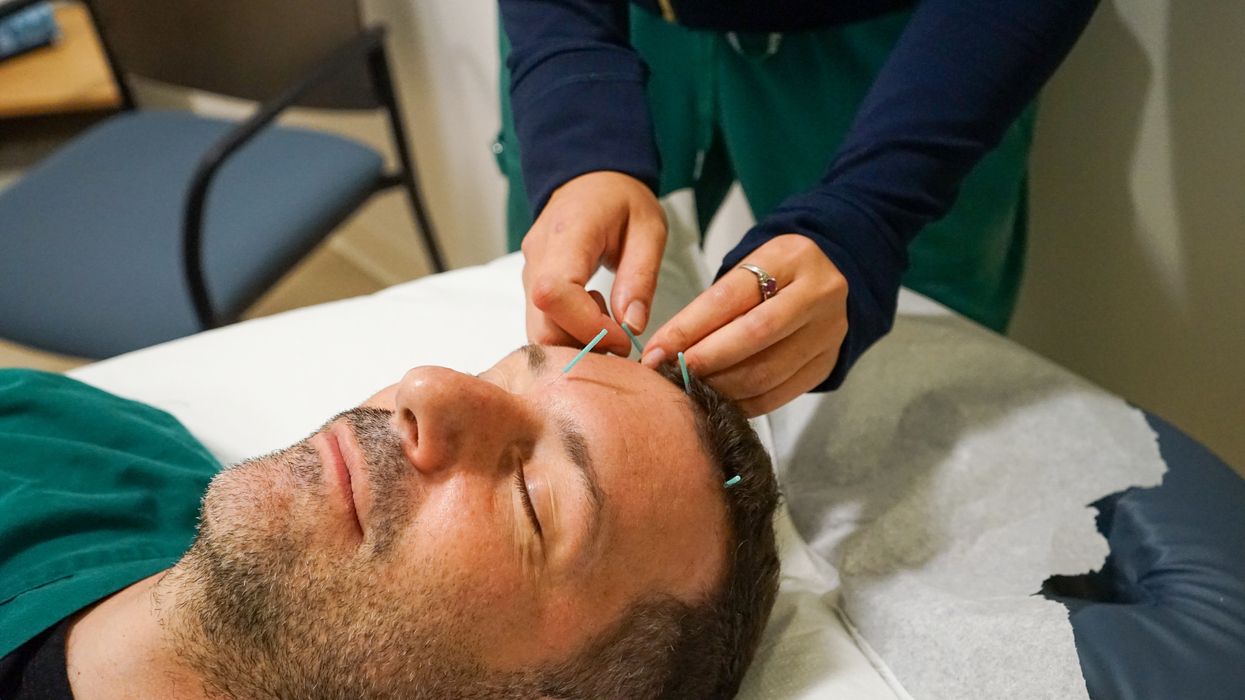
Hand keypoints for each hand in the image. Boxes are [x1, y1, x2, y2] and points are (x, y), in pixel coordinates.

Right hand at [521, 171, 666, 354]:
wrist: (590, 179)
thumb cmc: (621, 200)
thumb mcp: (649, 229)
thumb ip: (641, 277)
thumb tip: (632, 326)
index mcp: (567, 235)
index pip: (554, 293)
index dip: (587, 326)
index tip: (622, 337)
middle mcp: (537, 256)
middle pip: (541, 324)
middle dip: (583, 345)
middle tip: (620, 339)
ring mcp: (529, 272)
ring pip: (539, 330)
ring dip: (577, 341)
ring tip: (609, 321)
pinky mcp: (531, 284)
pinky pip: (543, 322)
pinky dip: (570, 332)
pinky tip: (594, 315)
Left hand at [642, 234, 847, 416]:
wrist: (835, 277)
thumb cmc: (774, 275)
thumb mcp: (747, 271)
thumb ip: (712, 306)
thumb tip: (664, 351)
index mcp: (789, 258)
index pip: (729, 297)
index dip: (688, 328)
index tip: (656, 351)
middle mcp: (816, 293)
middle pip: (753, 335)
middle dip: (705, 360)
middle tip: (672, 375)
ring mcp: (828, 331)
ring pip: (768, 371)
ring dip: (722, 387)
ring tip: (692, 391)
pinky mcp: (828, 362)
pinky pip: (781, 393)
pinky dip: (745, 403)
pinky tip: (721, 402)